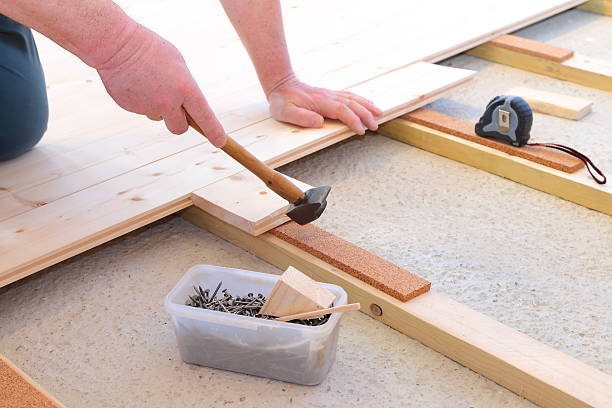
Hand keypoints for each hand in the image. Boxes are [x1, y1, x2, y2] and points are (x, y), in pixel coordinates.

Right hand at [96, 25, 226, 146]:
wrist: (116, 44)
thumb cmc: (152, 49)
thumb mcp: (178, 65)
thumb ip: (185, 88)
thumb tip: (185, 108)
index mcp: (185, 88)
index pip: (205, 118)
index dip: (214, 132)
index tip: (220, 142)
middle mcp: (168, 102)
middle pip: (179, 128)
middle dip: (179, 122)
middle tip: (175, 108)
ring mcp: (148, 107)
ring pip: (158, 117)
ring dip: (158, 107)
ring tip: (149, 82)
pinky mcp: (131, 108)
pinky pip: (142, 110)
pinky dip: (141, 100)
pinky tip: (136, 82)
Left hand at [267, 76, 382, 134]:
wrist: (281, 84)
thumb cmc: (282, 101)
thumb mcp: (285, 111)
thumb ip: (301, 117)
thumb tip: (319, 122)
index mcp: (320, 102)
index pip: (341, 110)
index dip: (353, 120)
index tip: (361, 130)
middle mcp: (328, 96)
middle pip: (352, 104)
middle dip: (365, 115)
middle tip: (375, 127)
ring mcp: (330, 94)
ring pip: (353, 99)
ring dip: (367, 106)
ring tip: (380, 114)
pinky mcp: (331, 95)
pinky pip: (349, 96)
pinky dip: (361, 100)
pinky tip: (369, 104)